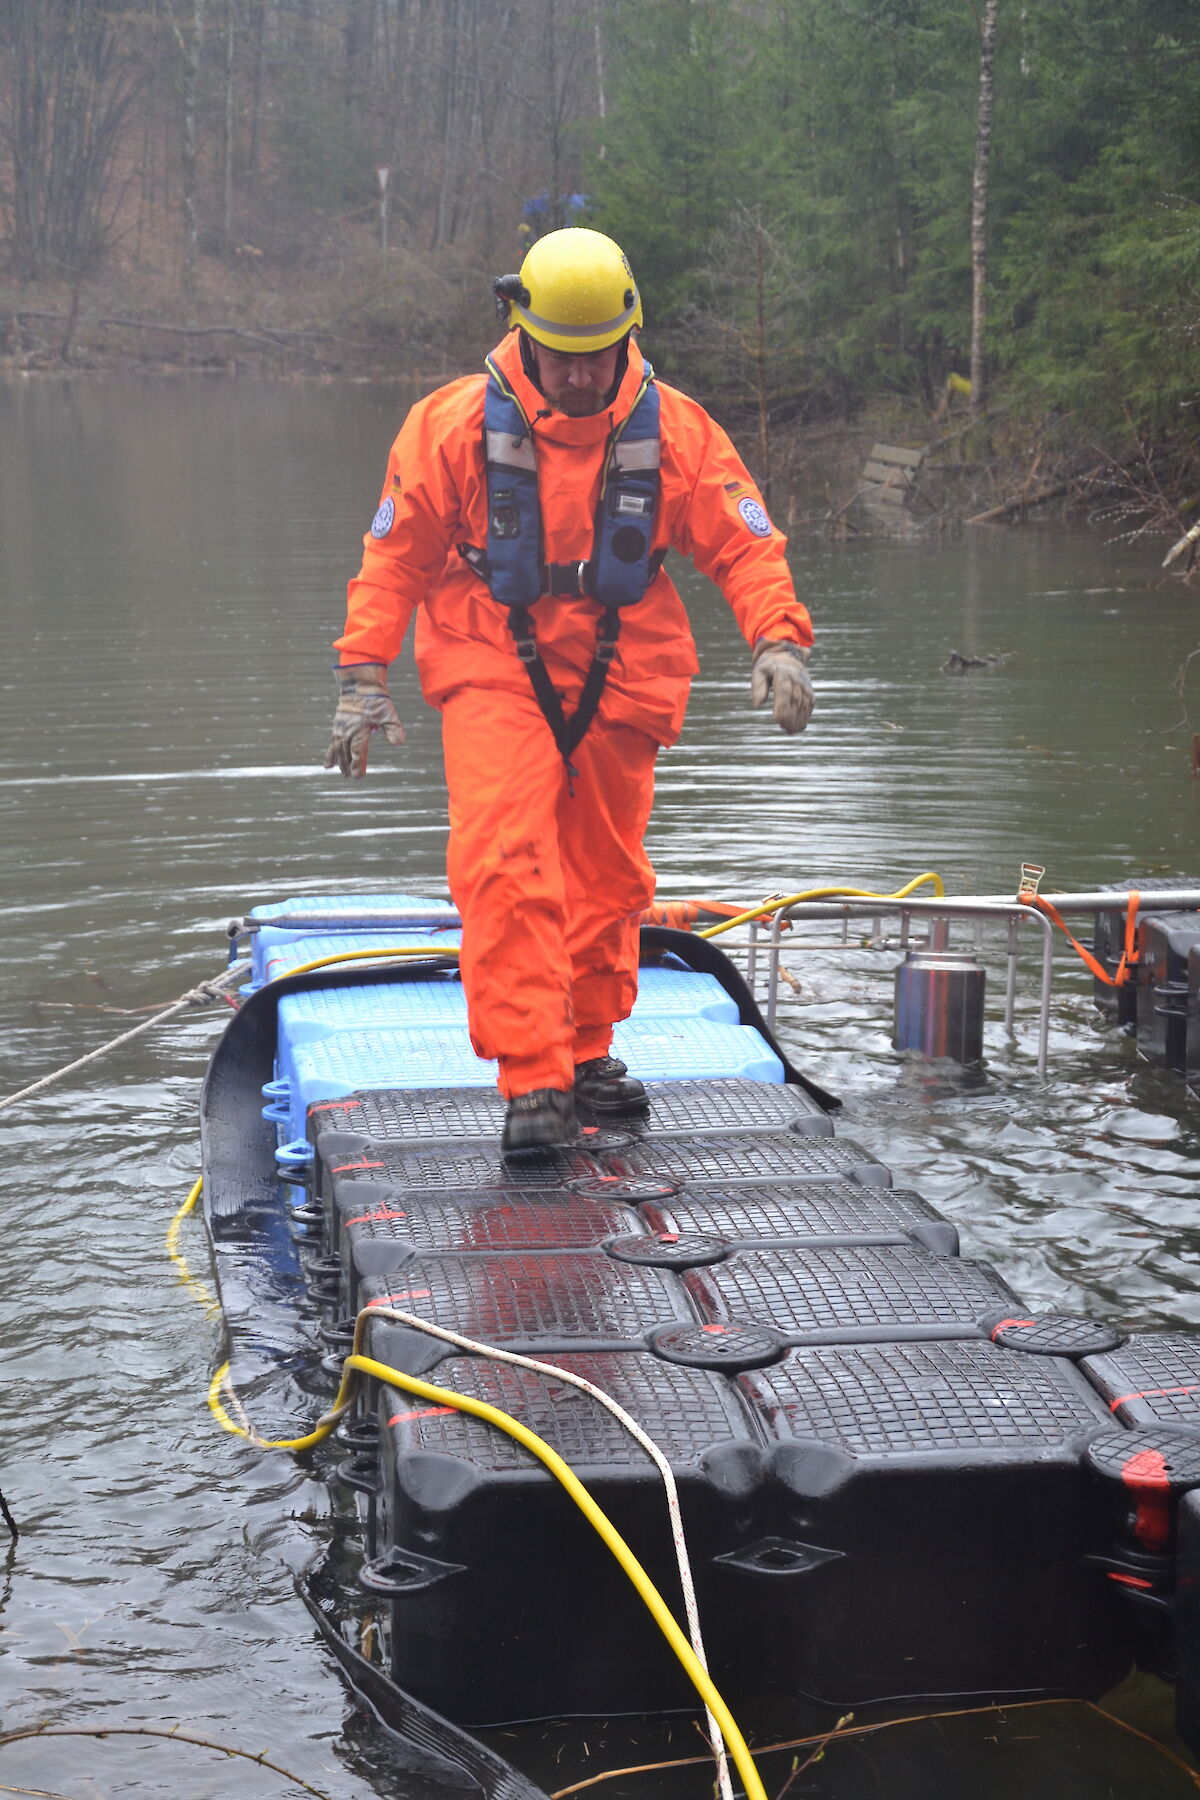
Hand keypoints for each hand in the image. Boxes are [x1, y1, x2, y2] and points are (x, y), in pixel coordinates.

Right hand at [324, 662, 405, 777]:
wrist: (360, 685)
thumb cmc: (377, 700)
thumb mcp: (389, 713)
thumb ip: (394, 729)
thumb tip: (398, 743)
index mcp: (360, 729)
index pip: (358, 751)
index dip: (358, 764)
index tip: (358, 776)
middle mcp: (348, 730)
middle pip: (346, 752)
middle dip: (347, 765)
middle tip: (349, 776)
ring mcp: (341, 727)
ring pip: (338, 748)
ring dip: (339, 761)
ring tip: (341, 773)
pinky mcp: (337, 725)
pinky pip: (332, 742)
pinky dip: (330, 753)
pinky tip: (328, 764)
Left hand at [750, 639, 813, 733]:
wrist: (787, 655)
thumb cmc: (768, 666)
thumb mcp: (758, 672)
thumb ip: (758, 687)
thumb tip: (757, 704)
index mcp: (783, 675)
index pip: (784, 692)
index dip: (782, 707)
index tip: (777, 720)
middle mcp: (797, 680)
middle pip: (795, 701)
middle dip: (791, 717)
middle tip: (784, 729)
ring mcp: (805, 686)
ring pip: (804, 705)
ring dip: (799, 719)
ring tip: (791, 731)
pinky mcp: (809, 691)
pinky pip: (809, 705)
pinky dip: (805, 717)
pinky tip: (800, 728)